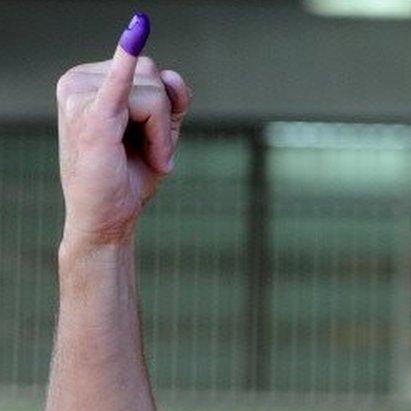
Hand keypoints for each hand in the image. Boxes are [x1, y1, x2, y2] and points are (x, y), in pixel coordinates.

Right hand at [56, 13, 190, 245]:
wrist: (107, 219)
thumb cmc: (127, 176)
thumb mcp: (158, 129)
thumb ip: (169, 98)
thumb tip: (169, 76)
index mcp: (89, 80)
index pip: (149, 72)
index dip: (163, 109)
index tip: (149, 139)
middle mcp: (78, 81)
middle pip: (153, 77)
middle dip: (163, 120)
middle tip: (149, 154)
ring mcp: (81, 97)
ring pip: (155, 94)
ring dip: (162, 133)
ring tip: (145, 158)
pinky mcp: (92, 118)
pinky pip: (119, 85)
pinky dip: (127, 60)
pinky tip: (137, 29)